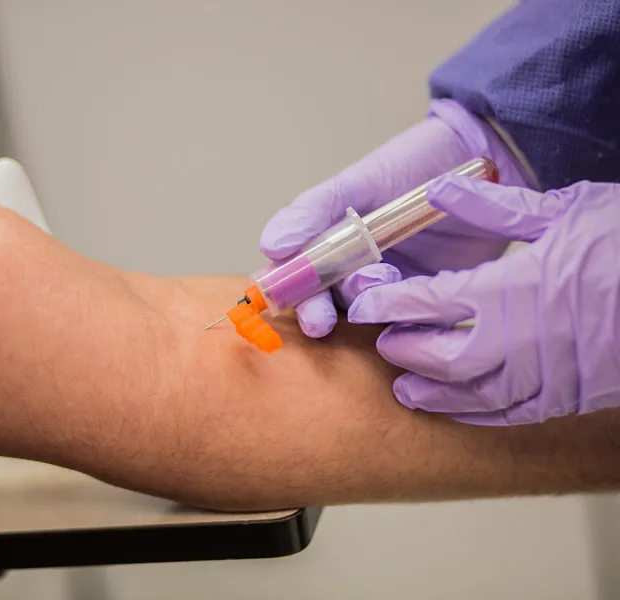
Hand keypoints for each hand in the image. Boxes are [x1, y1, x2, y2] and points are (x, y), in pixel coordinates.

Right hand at [259, 99, 533, 337]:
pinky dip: (402, 318)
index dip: (284, 289)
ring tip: (381, 278)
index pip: (294, 272)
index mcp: (330, 239)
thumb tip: (270, 244)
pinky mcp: (427, 299)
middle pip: (322, 301)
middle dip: (316, 313)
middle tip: (319, 322)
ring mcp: (391, 285)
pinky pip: (406, 321)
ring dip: (362, 305)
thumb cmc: (415, 163)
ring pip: (361, 313)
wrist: (485, 159)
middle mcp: (354, 267)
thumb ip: (313, 211)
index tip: (282, 300)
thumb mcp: (358, 182)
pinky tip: (410, 297)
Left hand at [349, 175, 619, 424]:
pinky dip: (472, 416)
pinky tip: (456, 410)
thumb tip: (441, 188)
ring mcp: (540, 377)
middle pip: (434, 356)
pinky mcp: (563, 399)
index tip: (364, 303)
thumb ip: (494, 206)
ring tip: (405, 385)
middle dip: (402, 347)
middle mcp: (515, 342)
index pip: (424, 302)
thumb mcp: (563, 211)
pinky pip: (504, 417)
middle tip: (384, 339)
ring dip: (428, 390)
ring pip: (464, 395)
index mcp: (509, 290)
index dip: (386, 304)